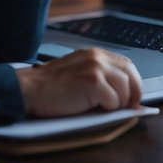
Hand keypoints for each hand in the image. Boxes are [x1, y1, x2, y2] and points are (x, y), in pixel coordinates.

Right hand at [15, 48, 142, 116]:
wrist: (30, 89)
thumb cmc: (50, 85)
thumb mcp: (77, 71)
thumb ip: (99, 75)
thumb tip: (122, 92)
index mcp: (94, 54)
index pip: (127, 65)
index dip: (133, 82)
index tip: (132, 97)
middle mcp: (97, 57)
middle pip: (131, 76)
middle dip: (133, 94)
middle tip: (127, 107)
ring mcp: (95, 69)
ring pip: (125, 90)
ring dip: (117, 103)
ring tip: (101, 106)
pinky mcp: (93, 83)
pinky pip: (113, 101)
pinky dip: (106, 109)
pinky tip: (90, 106)